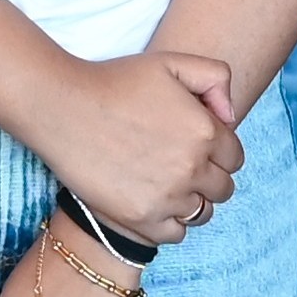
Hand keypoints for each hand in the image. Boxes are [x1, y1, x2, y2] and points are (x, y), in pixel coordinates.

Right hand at [34, 49, 240, 245]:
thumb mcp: (169, 63)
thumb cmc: (114, 81)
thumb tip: (230, 117)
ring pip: (202, 213)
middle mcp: (191, 167)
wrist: (62, 107)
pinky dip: (170, 222)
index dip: (219, 151)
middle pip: (223, 188)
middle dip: (209, 177)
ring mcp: (167, 196)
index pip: (234, 157)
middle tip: (180, 164)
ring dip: (192, 200)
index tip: (197, 146)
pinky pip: (176, 234)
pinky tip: (153, 200)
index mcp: (204, 130)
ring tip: (166, 183)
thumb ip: (214, 77)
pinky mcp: (141, 218)